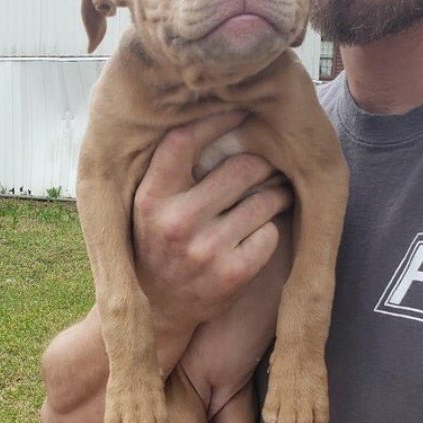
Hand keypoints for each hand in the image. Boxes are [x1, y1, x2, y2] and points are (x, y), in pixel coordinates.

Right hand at [133, 111, 292, 336]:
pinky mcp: (233, 273)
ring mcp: (206, 250)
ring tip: (272, 193)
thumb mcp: (148, 207)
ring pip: (263, 198)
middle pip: (240, 166)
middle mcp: (176, 223)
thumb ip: (171, 170)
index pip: (184, 141)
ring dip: (274, 193)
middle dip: (261, 162)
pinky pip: (270, 232)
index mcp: (150, 199)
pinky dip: (269, 230)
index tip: (239, 112)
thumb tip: (215, 113)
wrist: (158, 310)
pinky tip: (257, 232)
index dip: (216, 119)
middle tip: (268, 162)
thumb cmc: (158, 245)